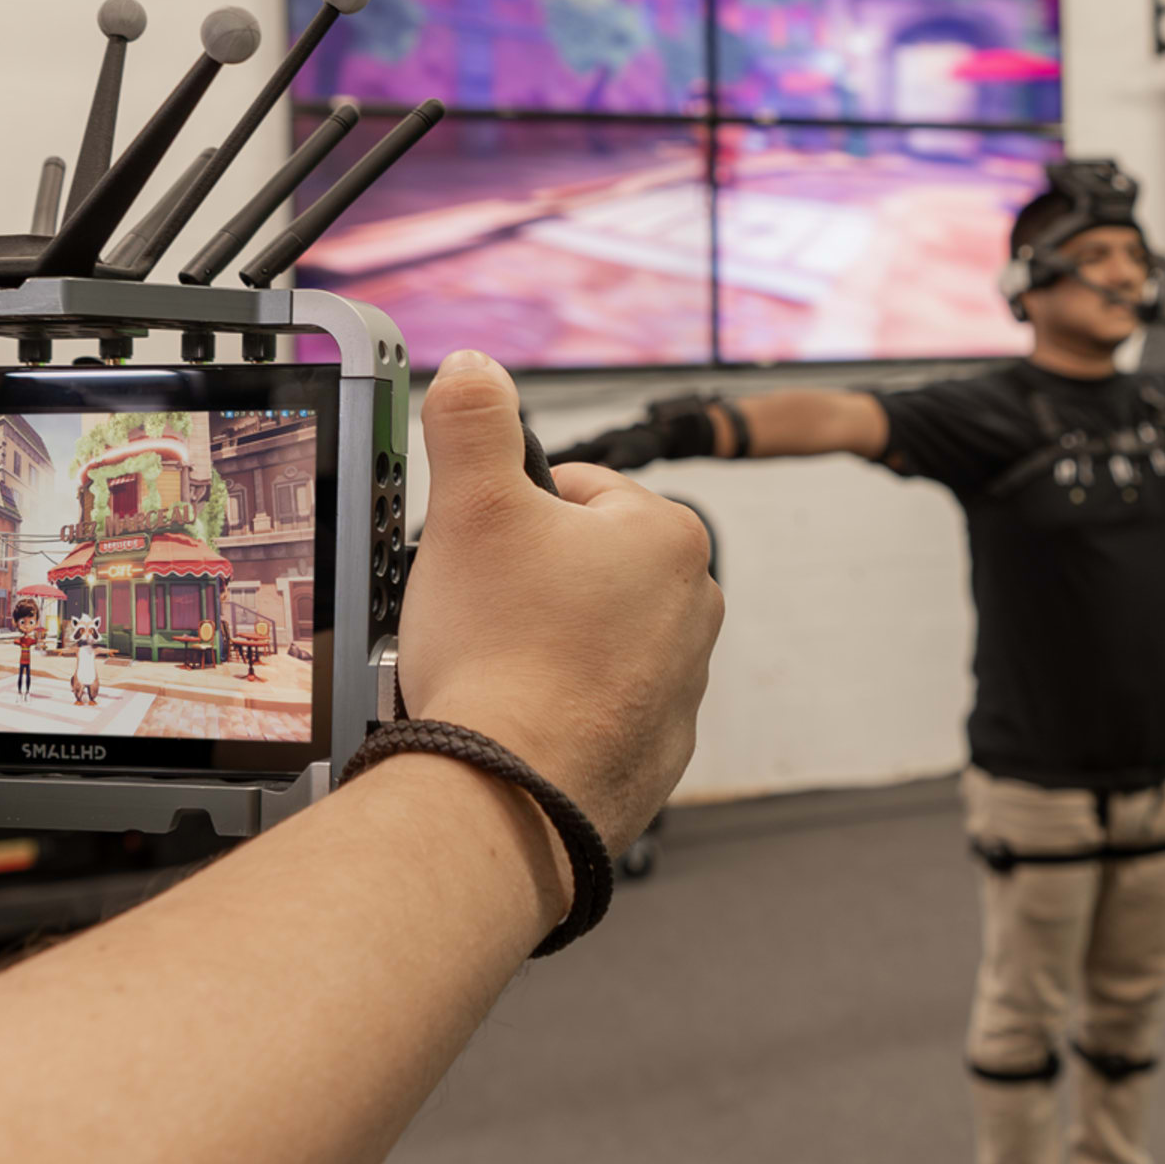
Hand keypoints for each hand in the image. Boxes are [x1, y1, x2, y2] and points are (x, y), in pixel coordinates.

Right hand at [400, 353, 720, 855]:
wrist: (508, 793)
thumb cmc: (500, 654)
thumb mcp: (471, 505)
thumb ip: (475, 420)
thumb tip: (479, 370)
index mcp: (666, 538)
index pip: (582, 489)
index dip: (513, 511)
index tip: (480, 546)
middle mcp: (693, 610)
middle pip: (590, 567)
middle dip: (534, 581)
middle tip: (479, 609)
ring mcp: (681, 687)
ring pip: (594, 639)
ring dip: (546, 645)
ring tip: (491, 668)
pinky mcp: (657, 753)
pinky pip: (599, 710)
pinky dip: (560, 710)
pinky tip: (516, 717)